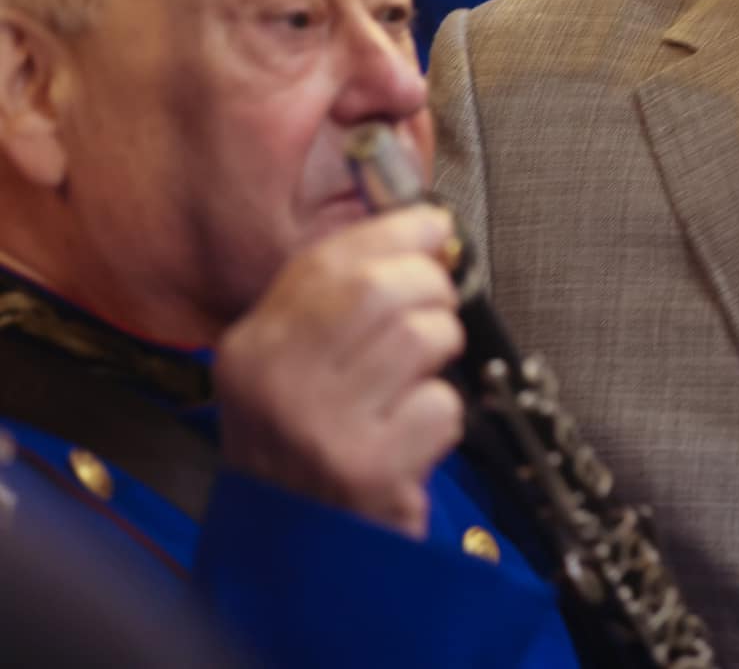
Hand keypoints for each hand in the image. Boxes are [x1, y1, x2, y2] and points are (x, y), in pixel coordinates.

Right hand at [215, 208, 465, 537]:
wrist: (296, 555)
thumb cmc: (307, 450)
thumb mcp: (292, 369)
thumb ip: (338, 301)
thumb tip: (419, 231)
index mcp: (251, 346)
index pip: (328, 260)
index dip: (396, 232)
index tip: (433, 228)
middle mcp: (275, 382)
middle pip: (380, 288)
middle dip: (430, 288)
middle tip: (434, 312)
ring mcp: (318, 426)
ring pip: (419, 337)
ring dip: (441, 353)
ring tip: (419, 378)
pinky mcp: (366, 468)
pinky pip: (440, 404)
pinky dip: (443, 415)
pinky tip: (413, 435)